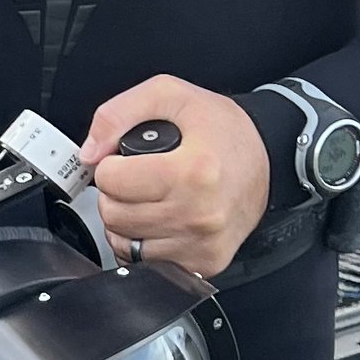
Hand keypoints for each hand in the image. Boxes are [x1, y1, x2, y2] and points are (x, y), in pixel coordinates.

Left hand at [80, 76, 271, 278]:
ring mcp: (203, 243)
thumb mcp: (171, 96)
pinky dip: (143, 243)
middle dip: (115, 194)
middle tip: (137, 180)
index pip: (111, 181)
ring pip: (125, 243)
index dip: (110, 166)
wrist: (270, 157)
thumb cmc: (223, 130)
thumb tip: (89, 152)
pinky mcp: (205, 263)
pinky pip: (147, 263)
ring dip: (126, 221)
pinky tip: (160, 221)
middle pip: (114, 215)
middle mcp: (200, 213)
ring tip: (149, 199)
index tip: (126, 161)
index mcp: (192, 171)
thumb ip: (119, 113)